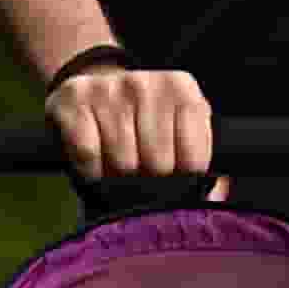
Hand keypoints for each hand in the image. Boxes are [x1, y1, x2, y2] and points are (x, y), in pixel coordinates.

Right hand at [47, 61, 218, 186]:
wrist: (95, 85)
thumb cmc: (145, 121)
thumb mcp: (181, 132)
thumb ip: (205, 171)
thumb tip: (213, 204)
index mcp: (182, 89)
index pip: (194, 159)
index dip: (183, 176)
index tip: (174, 171)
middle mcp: (146, 83)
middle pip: (158, 164)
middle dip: (149, 176)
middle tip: (141, 166)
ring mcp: (109, 89)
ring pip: (123, 164)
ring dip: (118, 174)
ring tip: (118, 159)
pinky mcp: (75, 99)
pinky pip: (89, 156)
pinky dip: (91, 169)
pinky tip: (96, 156)